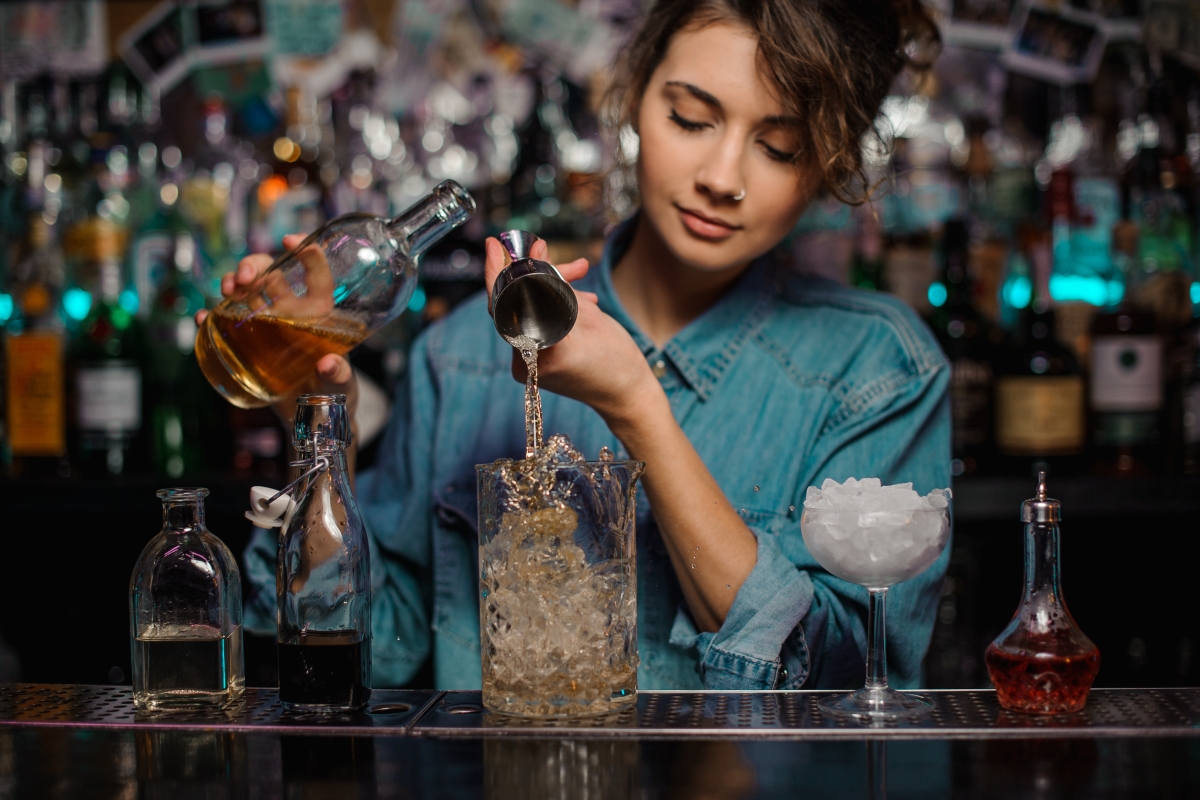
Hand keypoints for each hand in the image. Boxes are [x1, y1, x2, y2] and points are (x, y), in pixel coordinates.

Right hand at [196, 234, 357, 424]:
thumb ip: (337, 374)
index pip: (315, 275)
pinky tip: (203, 318)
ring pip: (246, 292)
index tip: (288, 239)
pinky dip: (211, 317)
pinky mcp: (248, 343)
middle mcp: (291, 312)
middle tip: (243, 277)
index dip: (305, 252)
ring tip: (227, 290)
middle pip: (270, 275)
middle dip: (254, 265)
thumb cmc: (334, 393)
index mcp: (319, 313)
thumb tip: (327, 364)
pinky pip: (225, 323)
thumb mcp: (340, 384)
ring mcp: (267, 325)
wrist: (311, 417)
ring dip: (232, 283)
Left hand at [482, 237, 663, 429]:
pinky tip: (582, 299)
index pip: (503, 304)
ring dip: (551, 288)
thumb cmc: (615, 362)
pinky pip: (538, 323)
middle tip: (540, 245)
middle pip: (515, 304)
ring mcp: (528, 364)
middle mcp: (524, 361)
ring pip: (529, 310)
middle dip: (534, 273)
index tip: (495, 243)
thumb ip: (557, 285)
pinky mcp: (537, 362)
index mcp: (535, 352)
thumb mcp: (590, 316)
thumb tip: (536, 252)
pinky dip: (554, 306)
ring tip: (579, 271)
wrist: (628, 396)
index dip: (497, 270)